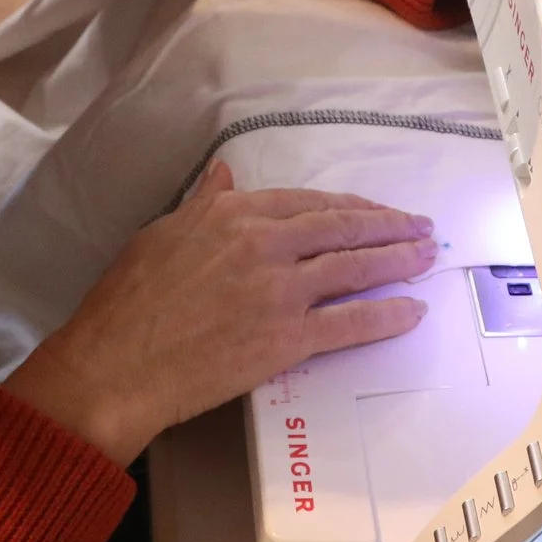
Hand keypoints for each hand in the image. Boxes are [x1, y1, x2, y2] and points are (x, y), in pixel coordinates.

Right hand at [3, 163, 435, 464]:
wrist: (116, 365)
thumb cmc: (125, 303)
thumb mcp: (160, 235)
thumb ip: (202, 205)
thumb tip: (223, 176)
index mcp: (231, 214)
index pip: (306, 203)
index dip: (348, 207)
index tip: (373, 211)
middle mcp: (263, 244)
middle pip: (341, 228)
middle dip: (388, 226)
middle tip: (420, 227)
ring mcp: (280, 291)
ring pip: (354, 268)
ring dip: (397, 261)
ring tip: (426, 256)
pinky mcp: (288, 338)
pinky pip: (350, 323)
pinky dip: (386, 315)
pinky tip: (410, 310)